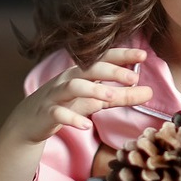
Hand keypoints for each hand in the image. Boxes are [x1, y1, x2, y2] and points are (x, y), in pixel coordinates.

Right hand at [2, 48, 153, 144]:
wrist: (30, 121)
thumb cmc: (68, 104)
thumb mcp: (97, 100)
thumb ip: (123, 96)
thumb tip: (150, 91)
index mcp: (83, 73)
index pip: (103, 58)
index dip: (122, 55)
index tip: (143, 54)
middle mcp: (69, 79)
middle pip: (89, 68)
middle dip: (111, 71)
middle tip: (133, 77)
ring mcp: (56, 95)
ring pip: (72, 86)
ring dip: (93, 89)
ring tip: (111, 96)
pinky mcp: (47, 113)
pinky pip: (58, 113)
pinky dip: (72, 118)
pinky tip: (86, 125)